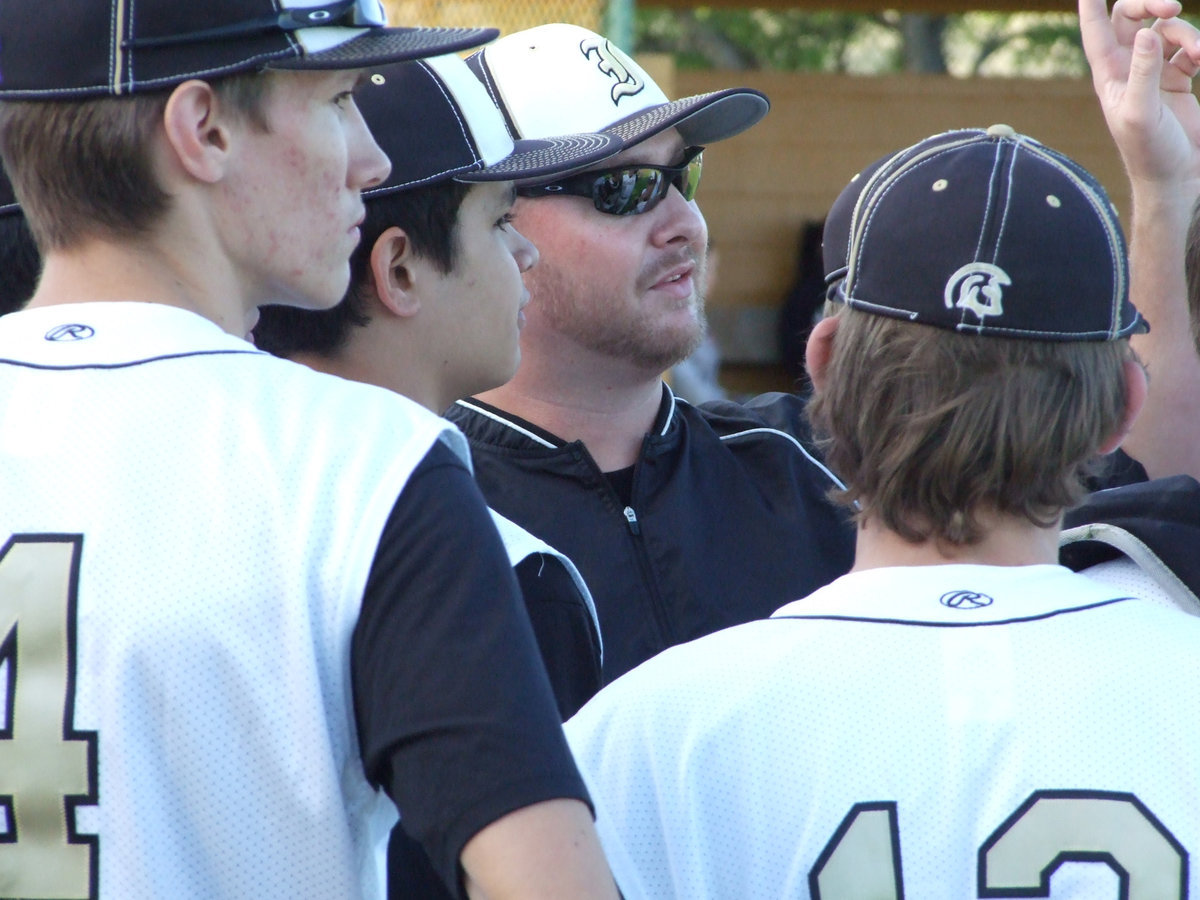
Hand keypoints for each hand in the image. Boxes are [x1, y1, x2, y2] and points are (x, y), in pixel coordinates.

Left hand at [1079, 0, 1199, 186]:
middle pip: (1131, 19)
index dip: (1090, 8)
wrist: (1176, 177)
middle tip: (1173, 6)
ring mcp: (1153, 73)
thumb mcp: (1142, 112)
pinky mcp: (1177, 80)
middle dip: (1151, 5)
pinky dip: (1199, 47)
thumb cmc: (1150, 150)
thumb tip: (1145, 33)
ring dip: (1187, 33)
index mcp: (1108, 76)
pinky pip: (1188, 48)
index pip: (1095, 32)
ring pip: (1166, 30)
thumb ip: (1144, 72)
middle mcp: (1127, 70)